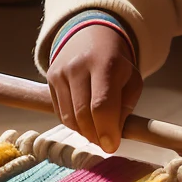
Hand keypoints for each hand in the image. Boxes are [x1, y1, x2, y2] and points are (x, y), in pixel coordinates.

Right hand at [46, 25, 142, 153]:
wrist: (90, 35)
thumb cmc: (116, 64)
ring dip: (84, 132)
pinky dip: (73, 123)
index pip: (101, 105)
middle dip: (95, 136)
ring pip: (69, 117)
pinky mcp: (49, 78)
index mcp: (105, 63)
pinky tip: (85, 119)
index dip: (106, 130)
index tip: (112, 146)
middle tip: (106, 143)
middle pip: (82, 115)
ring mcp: (60, 71)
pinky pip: (60, 112)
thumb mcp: (132, 80)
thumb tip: (112, 136)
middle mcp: (78, 66)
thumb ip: (126, 108)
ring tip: (97, 131)